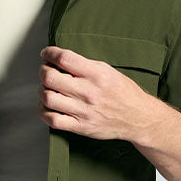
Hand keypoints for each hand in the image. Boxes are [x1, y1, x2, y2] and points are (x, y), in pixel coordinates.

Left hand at [38, 46, 156, 141]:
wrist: (138, 118)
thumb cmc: (124, 93)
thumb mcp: (109, 71)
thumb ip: (85, 65)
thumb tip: (60, 59)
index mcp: (97, 74)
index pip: (64, 58)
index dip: (49, 53)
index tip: (46, 53)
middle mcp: (89, 92)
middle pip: (50, 78)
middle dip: (43, 71)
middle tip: (46, 71)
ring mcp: (84, 111)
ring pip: (48, 98)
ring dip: (42, 91)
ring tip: (46, 88)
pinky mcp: (81, 126)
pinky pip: (53, 120)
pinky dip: (44, 111)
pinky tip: (47, 106)